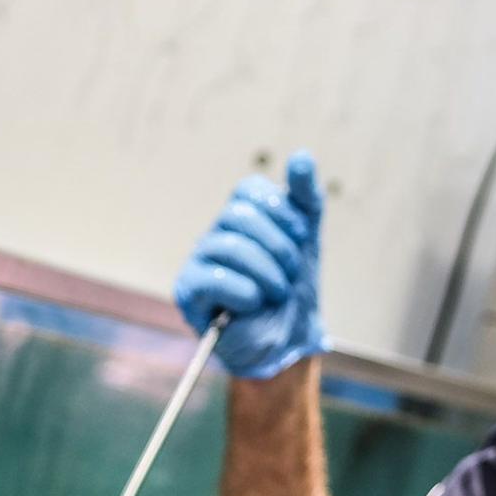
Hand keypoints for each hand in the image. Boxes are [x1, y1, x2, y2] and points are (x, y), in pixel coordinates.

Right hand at [173, 151, 330, 378]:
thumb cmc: (293, 288)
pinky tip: (253, 304)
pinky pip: (214, 278)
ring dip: (267, 273)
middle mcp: (215, 233)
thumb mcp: (307, 239)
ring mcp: (198, 261)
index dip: (280, 210)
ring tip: (276, 292)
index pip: (248, 188)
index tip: (300, 235)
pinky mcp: (188, 291)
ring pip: (230, 247)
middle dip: (279, 247)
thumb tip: (302, 155)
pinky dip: (246, 292)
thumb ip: (306, 198)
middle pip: (239, 215)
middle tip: (290, 272)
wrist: (287, 339)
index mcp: (241, 218)